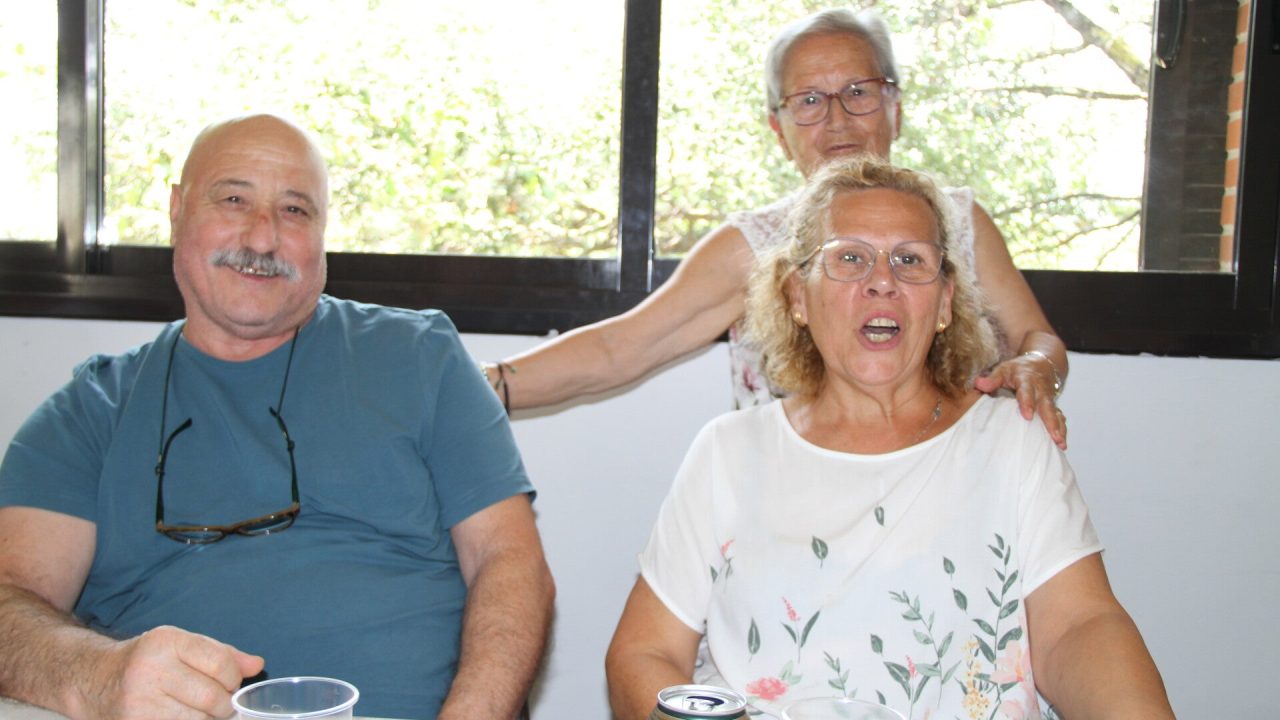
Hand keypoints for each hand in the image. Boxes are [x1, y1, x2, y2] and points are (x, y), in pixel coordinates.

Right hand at [76, 625, 263, 719]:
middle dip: (224, 705)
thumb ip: (222, 654)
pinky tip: (184, 718)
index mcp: (165, 642)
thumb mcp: (183, 646)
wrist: (93, 680)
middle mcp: (150, 670)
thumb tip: (257, 665)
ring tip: (198, 711)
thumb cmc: (148, 661)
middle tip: (217, 703)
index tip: (231, 684)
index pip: (221, 664)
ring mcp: (139, 703)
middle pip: (213, 698)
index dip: (234, 679)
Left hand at [974, 353, 1066, 449]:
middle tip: (1053, 436)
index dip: (1028, 403)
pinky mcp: (1053, 407)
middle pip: (1046, 406)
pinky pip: (1059, 418)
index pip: (1027, 392)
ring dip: (1059, 428)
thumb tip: (979, 384)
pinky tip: (1062, 444)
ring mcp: (1049, 400)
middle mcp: (1041, 391)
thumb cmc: (1018, 370)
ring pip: (1055, 414)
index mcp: (1027, 380)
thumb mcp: (1004, 369)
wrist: (1041, 365)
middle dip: (1050, 421)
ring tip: (1060, 444)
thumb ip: (993, 378)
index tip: (1028, 416)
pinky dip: (1062, 430)